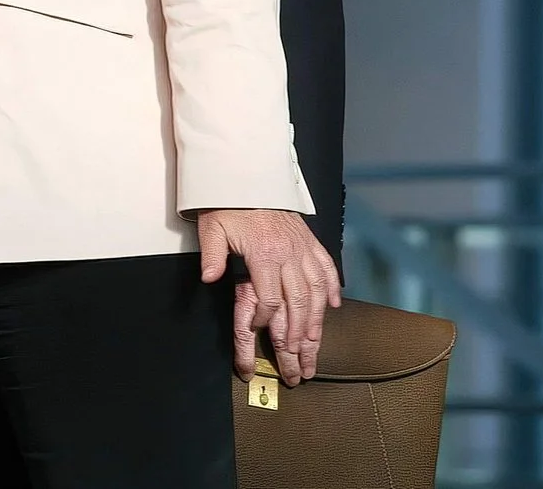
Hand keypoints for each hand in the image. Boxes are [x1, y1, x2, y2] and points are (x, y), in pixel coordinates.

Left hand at [199, 208, 340, 383]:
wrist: (249, 175)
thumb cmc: (229, 203)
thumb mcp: (213, 228)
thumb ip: (212, 255)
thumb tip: (209, 278)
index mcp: (264, 254)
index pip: (269, 299)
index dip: (265, 320)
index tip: (259, 332)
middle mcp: (289, 254)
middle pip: (298, 304)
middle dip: (299, 339)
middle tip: (300, 366)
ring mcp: (303, 249)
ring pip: (316, 292)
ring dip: (317, 323)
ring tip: (317, 347)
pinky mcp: (310, 241)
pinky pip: (327, 268)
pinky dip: (332, 288)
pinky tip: (333, 306)